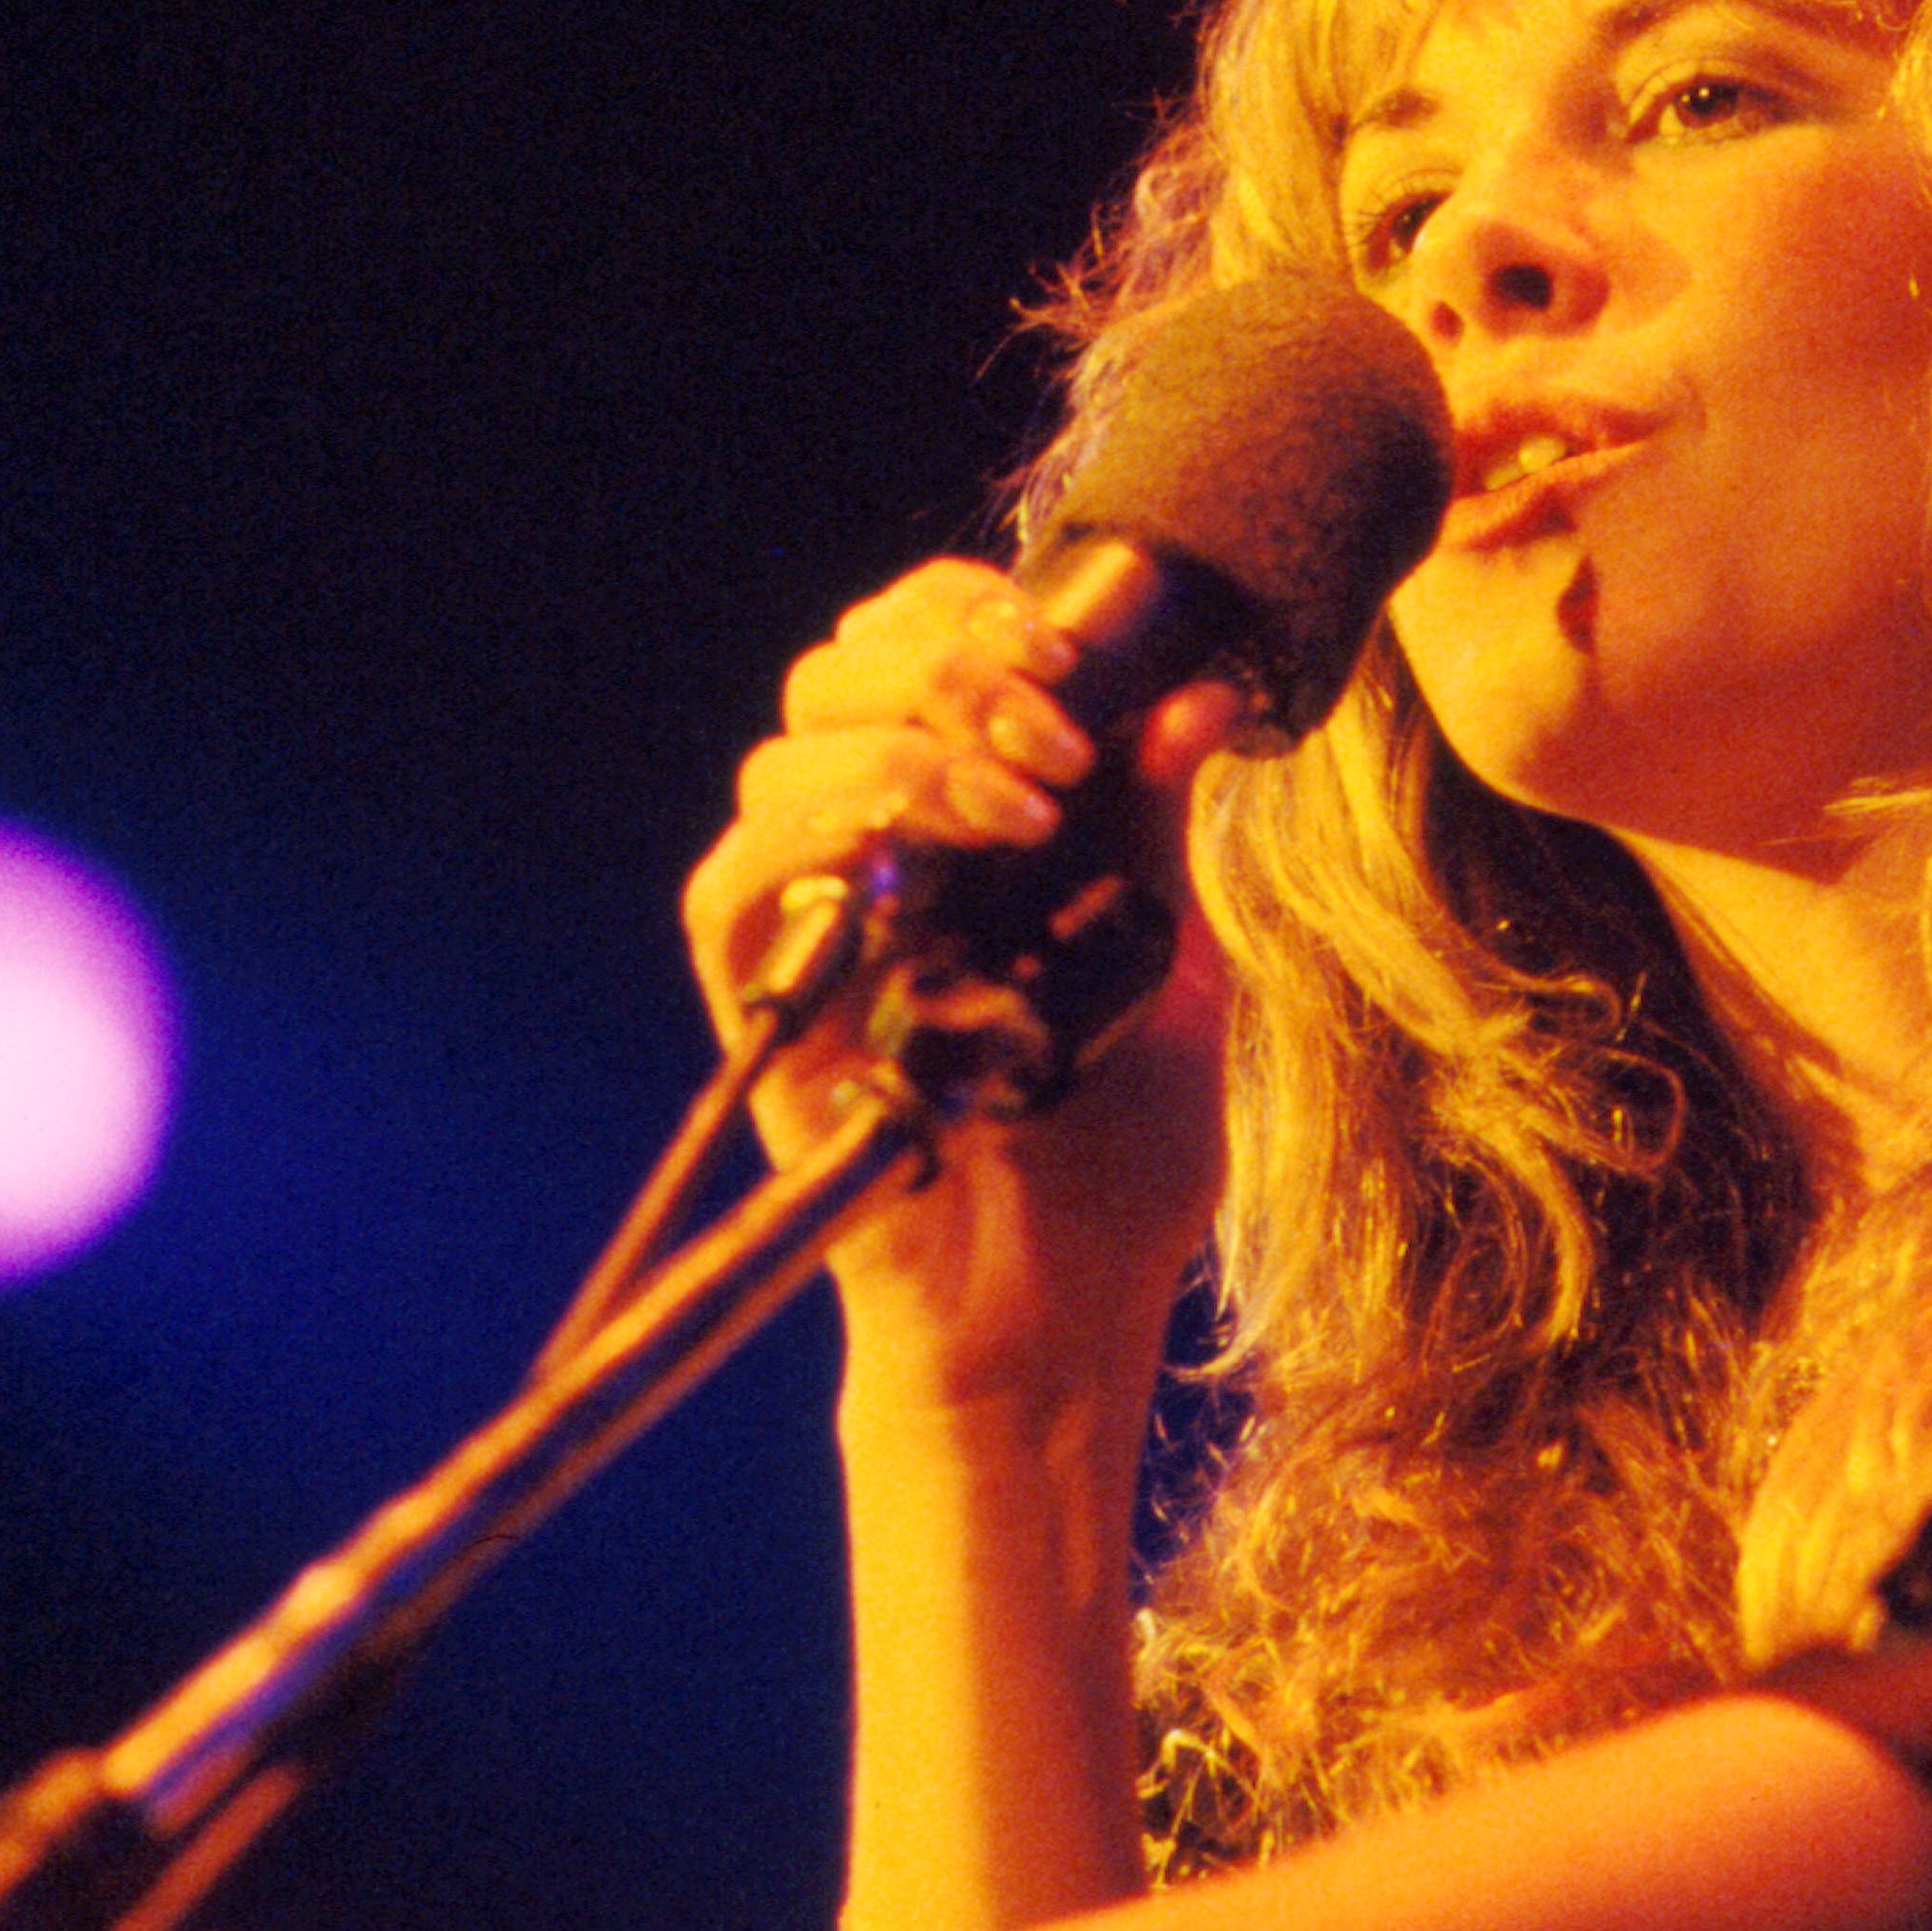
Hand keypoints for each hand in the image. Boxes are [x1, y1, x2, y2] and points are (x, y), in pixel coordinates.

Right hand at [681, 559, 1238, 1411]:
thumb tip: (1196, 697)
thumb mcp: (1166, 962)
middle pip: (831, 678)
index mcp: (952, 830)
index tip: (1065, 650)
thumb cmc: (1115, 1168)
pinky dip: (826, 829)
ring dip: (911, 743)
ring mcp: (806, 936)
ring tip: (1026, 803)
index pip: (905, 655)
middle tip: (1053, 727)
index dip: (965, 611)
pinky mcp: (760, 1012)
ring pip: (780, 759)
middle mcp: (864, 864)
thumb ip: (1161, 832)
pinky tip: (936, 848)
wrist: (1063, 1319)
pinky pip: (735, 882)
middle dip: (947, 660)